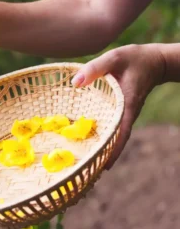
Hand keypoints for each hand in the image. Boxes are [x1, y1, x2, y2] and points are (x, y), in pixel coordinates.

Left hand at [71, 44, 165, 168]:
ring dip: (103, 146)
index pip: (122, 132)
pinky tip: (90, 138)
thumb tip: (75, 83)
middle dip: (104, 154)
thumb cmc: (134, 58)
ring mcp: (125, 112)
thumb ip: (95, 68)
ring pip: (115, 134)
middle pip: (116, 138)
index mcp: (127, 104)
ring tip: (85, 160)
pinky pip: (112, 125)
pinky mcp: (121, 109)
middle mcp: (127, 112)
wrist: (154, 60)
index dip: (114, 150)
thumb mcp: (114, 58)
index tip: (104, 166)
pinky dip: (103, 134)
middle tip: (87, 171)